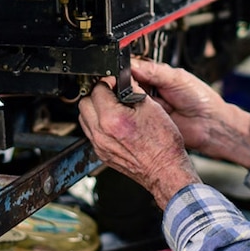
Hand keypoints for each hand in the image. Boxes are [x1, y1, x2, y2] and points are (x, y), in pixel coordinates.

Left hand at [78, 77, 200, 208]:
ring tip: (112, 108)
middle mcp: (101, 134)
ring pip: (84, 118)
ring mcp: (99, 146)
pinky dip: (98, 124)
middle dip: (97, 94)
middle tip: (111, 93)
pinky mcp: (101, 154)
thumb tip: (124, 81)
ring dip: (95, 109)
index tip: (115, 82)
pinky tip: (114, 123)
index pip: (97, 89)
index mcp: (112, 119)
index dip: (107, 82)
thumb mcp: (151, 107)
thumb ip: (132, 90)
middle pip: (84, 103)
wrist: (165, 169)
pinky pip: (91, 133)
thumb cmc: (163, 143)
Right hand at [131, 58, 249, 167]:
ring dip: (130, 100)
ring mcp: (146, 106)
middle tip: (131, 88)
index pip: (132, 68)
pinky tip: (140, 112)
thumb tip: (133, 64)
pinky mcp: (146, 122)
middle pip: (125, 84)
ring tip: (139, 100)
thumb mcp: (177, 78)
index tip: (120, 73)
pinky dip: (134, 114)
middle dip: (126, 86)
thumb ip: (154, 71)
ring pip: (126, 100)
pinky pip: (133, 117)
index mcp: (155, 74)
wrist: (209, 124)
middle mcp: (148, 89)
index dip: (125, 70)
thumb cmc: (200, 98)